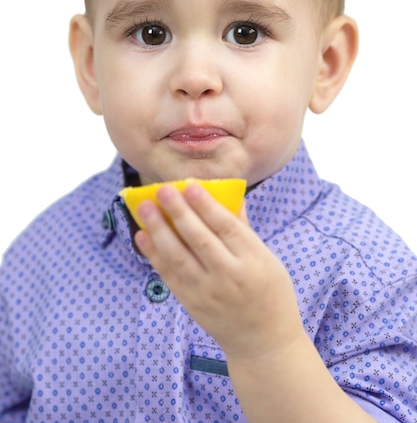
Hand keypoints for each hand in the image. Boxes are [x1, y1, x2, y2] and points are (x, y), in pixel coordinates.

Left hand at [134, 182, 302, 359]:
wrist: (263, 342)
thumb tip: (230, 194)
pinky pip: (169, 275)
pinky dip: (154, 255)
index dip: (206, 205)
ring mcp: (208, 292)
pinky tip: (142, 236)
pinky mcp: (192, 304)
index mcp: (253, 260)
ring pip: (179, 256)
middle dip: (178, 212)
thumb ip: (244, 228)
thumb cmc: (270, 292)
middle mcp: (229, 276)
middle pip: (199, 239)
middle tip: (162, 190)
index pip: (226, 227)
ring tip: (145, 208)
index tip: (190, 185)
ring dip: (159, 230)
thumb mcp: (267, 259)